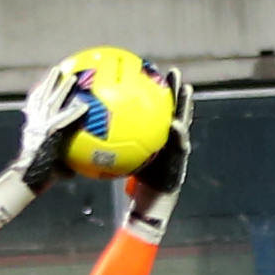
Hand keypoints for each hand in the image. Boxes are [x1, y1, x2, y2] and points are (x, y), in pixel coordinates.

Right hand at [11, 62, 90, 194]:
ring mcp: (40, 127)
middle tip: (58, 69)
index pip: (33, 105)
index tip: (44, 81)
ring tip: (72, 77)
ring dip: (62, 89)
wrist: (28, 179)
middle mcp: (34, 124)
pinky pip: (63, 121)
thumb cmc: (39, 177)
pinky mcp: (47, 134)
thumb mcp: (51, 163)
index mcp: (32, 128)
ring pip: (52, 103)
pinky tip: (85, 107)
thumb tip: (76, 169)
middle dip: (50, 82)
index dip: (39, 91)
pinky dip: (74, 114)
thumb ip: (62, 160)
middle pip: (43, 97)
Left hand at [124, 68, 194, 241]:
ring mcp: (178, 148)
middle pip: (173, 109)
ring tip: (186, 89)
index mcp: (157, 134)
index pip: (156, 108)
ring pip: (184, 122)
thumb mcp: (120, 159)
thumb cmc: (133, 182)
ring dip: (186, 106)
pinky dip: (179, 134)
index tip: (150, 71)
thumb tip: (88, 130)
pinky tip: (175, 125)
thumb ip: (111, 143)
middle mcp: (169, 138)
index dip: (156, 90)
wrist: (148, 203)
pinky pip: (180, 145)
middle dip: (175, 90)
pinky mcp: (181, 161)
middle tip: (173, 72)